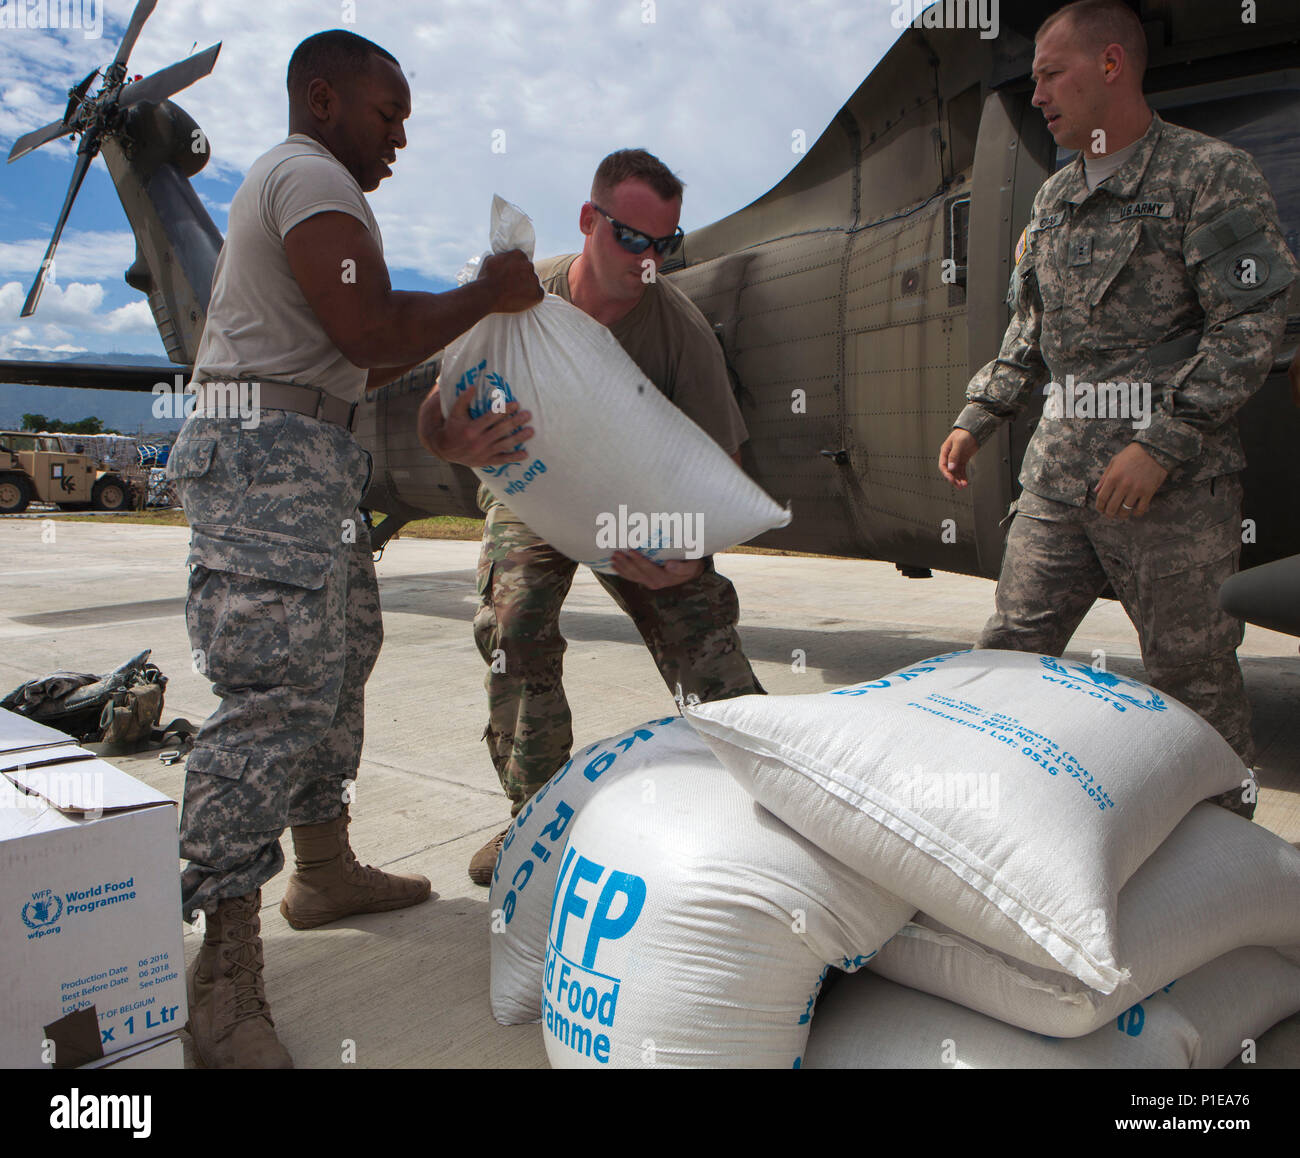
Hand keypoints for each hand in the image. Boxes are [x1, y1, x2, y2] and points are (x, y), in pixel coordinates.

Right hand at [418, 380, 533, 467]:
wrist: (444, 449)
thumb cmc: (452, 427)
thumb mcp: (455, 413)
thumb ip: (463, 400)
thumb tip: (473, 386)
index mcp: (471, 428)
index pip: (491, 417)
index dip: (505, 410)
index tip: (516, 404)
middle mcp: (478, 441)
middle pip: (501, 430)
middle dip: (516, 422)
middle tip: (528, 415)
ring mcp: (483, 453)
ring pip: (504, 445)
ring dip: (519, 438)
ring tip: (531, 431)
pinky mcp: (486, 461)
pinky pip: (502, 460)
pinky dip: (514, 458)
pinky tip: (525, 454)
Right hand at [479, 250, 543, 313]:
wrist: (487, 295)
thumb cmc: (485, 278)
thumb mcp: (489, 259)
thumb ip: (500, 257)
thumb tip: (500, 257)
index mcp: (519, 254)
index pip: (522, 260)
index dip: (517, 268)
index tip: (512, 275)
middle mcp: (529, 265)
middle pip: (529, 270)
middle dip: (523, 277)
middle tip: (513, 285)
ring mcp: (534, 279)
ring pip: (534, 283)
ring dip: (527, 287)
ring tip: (515, 294)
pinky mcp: (538, 294)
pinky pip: (539, 295)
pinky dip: (533, 298)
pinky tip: (522, 300)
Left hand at [610, 551, 705, 589]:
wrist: (691, 573)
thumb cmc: (691, 566)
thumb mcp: (691, 566)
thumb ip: (682, 567)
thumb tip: (669, 565)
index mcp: (663, 579)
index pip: (647, 568)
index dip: (638, 560)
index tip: (630, 550)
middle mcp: (654, 583)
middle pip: (636, 572)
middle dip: (625, 563)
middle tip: (616, 553)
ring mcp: (649, 583)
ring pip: (632, 576)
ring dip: (621, 567)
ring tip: (613, 558)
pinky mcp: (646, 581)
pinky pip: (632, 578)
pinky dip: (622, 572)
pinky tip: (614, 567)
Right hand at [939, 428, 978, 486]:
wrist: (975, 429)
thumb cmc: (965, 433)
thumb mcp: (958, 443)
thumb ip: (954, 456)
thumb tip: (951, 467)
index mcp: (945, 451)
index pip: (943, 465)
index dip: (947, 473)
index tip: (952, 479)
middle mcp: (950, 456)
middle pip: (949, 471)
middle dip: (954, 479)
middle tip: (959, 485)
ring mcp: (957, 458)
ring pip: (956, 472)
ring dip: (959, 479)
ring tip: (963, 485)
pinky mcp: (963, 459)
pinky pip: (962, 470)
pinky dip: (963, 476)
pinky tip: (965, 481)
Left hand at [1094, 443, 1167, 518]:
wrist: (1155, 450)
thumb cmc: (1132, 454)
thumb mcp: (1114, 461)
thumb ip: (1105, 477)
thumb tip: (1096, 491)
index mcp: (1113, 477)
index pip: (1101, 498)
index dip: (1099, 507)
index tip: (1101, 509)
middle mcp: (1123, 485)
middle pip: (1112, 507)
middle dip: (1109, 513)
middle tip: (1110, 514)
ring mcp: (1136, 489)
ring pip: (1125, 510)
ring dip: (1122, 515)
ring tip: (1121, 514)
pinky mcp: (1149, 492)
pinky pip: (1141, 509)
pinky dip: (1136, 513)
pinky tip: (1134, 511)